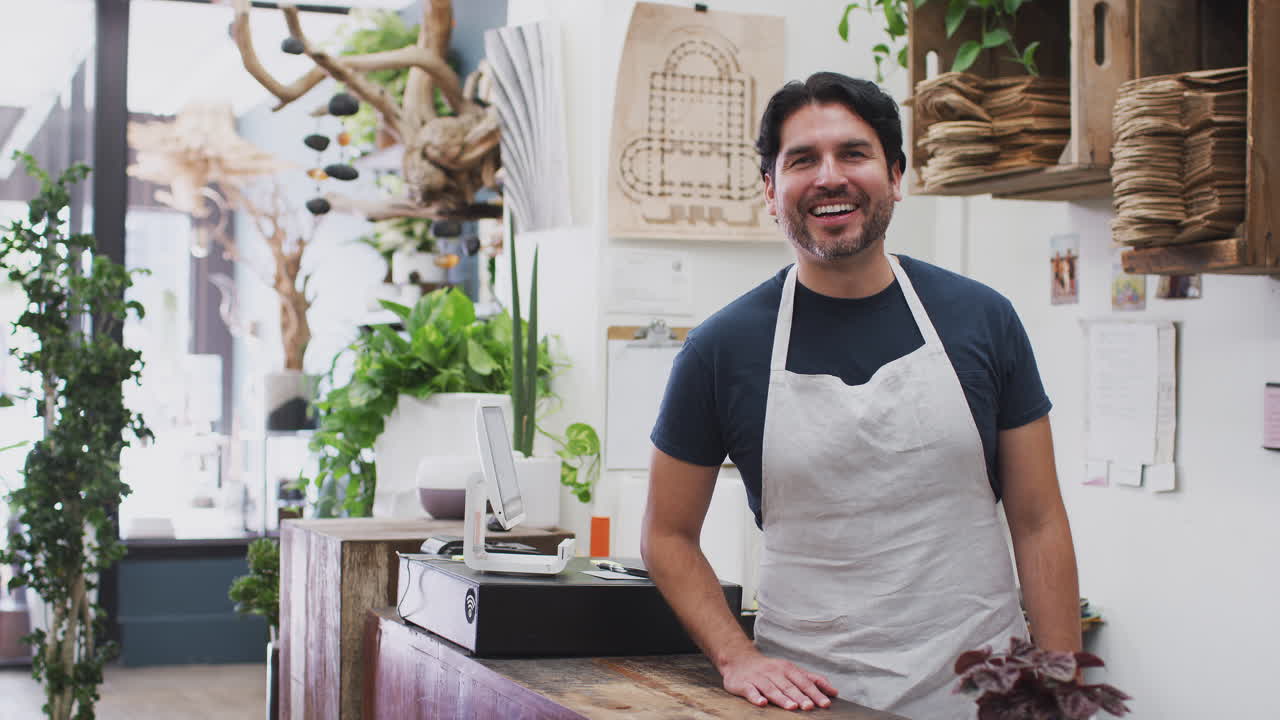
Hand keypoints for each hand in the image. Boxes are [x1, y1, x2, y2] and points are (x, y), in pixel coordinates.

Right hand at [719, 648, 837, 710]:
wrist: (739, 660)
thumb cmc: (769, 669)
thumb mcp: (791, 670)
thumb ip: (812, 679)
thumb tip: (833, 691)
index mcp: (787, 669)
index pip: (804, 682)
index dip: (815, 692)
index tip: (825, 703)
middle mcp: (774, 672)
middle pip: (789, 686)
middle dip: (800, 697)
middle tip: (810, 707)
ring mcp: (759, 678)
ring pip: (772, 689)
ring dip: (782, 698)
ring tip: (792, 707)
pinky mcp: (744, 684)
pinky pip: (750, 691)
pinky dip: (756, 697)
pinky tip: (762, 703)